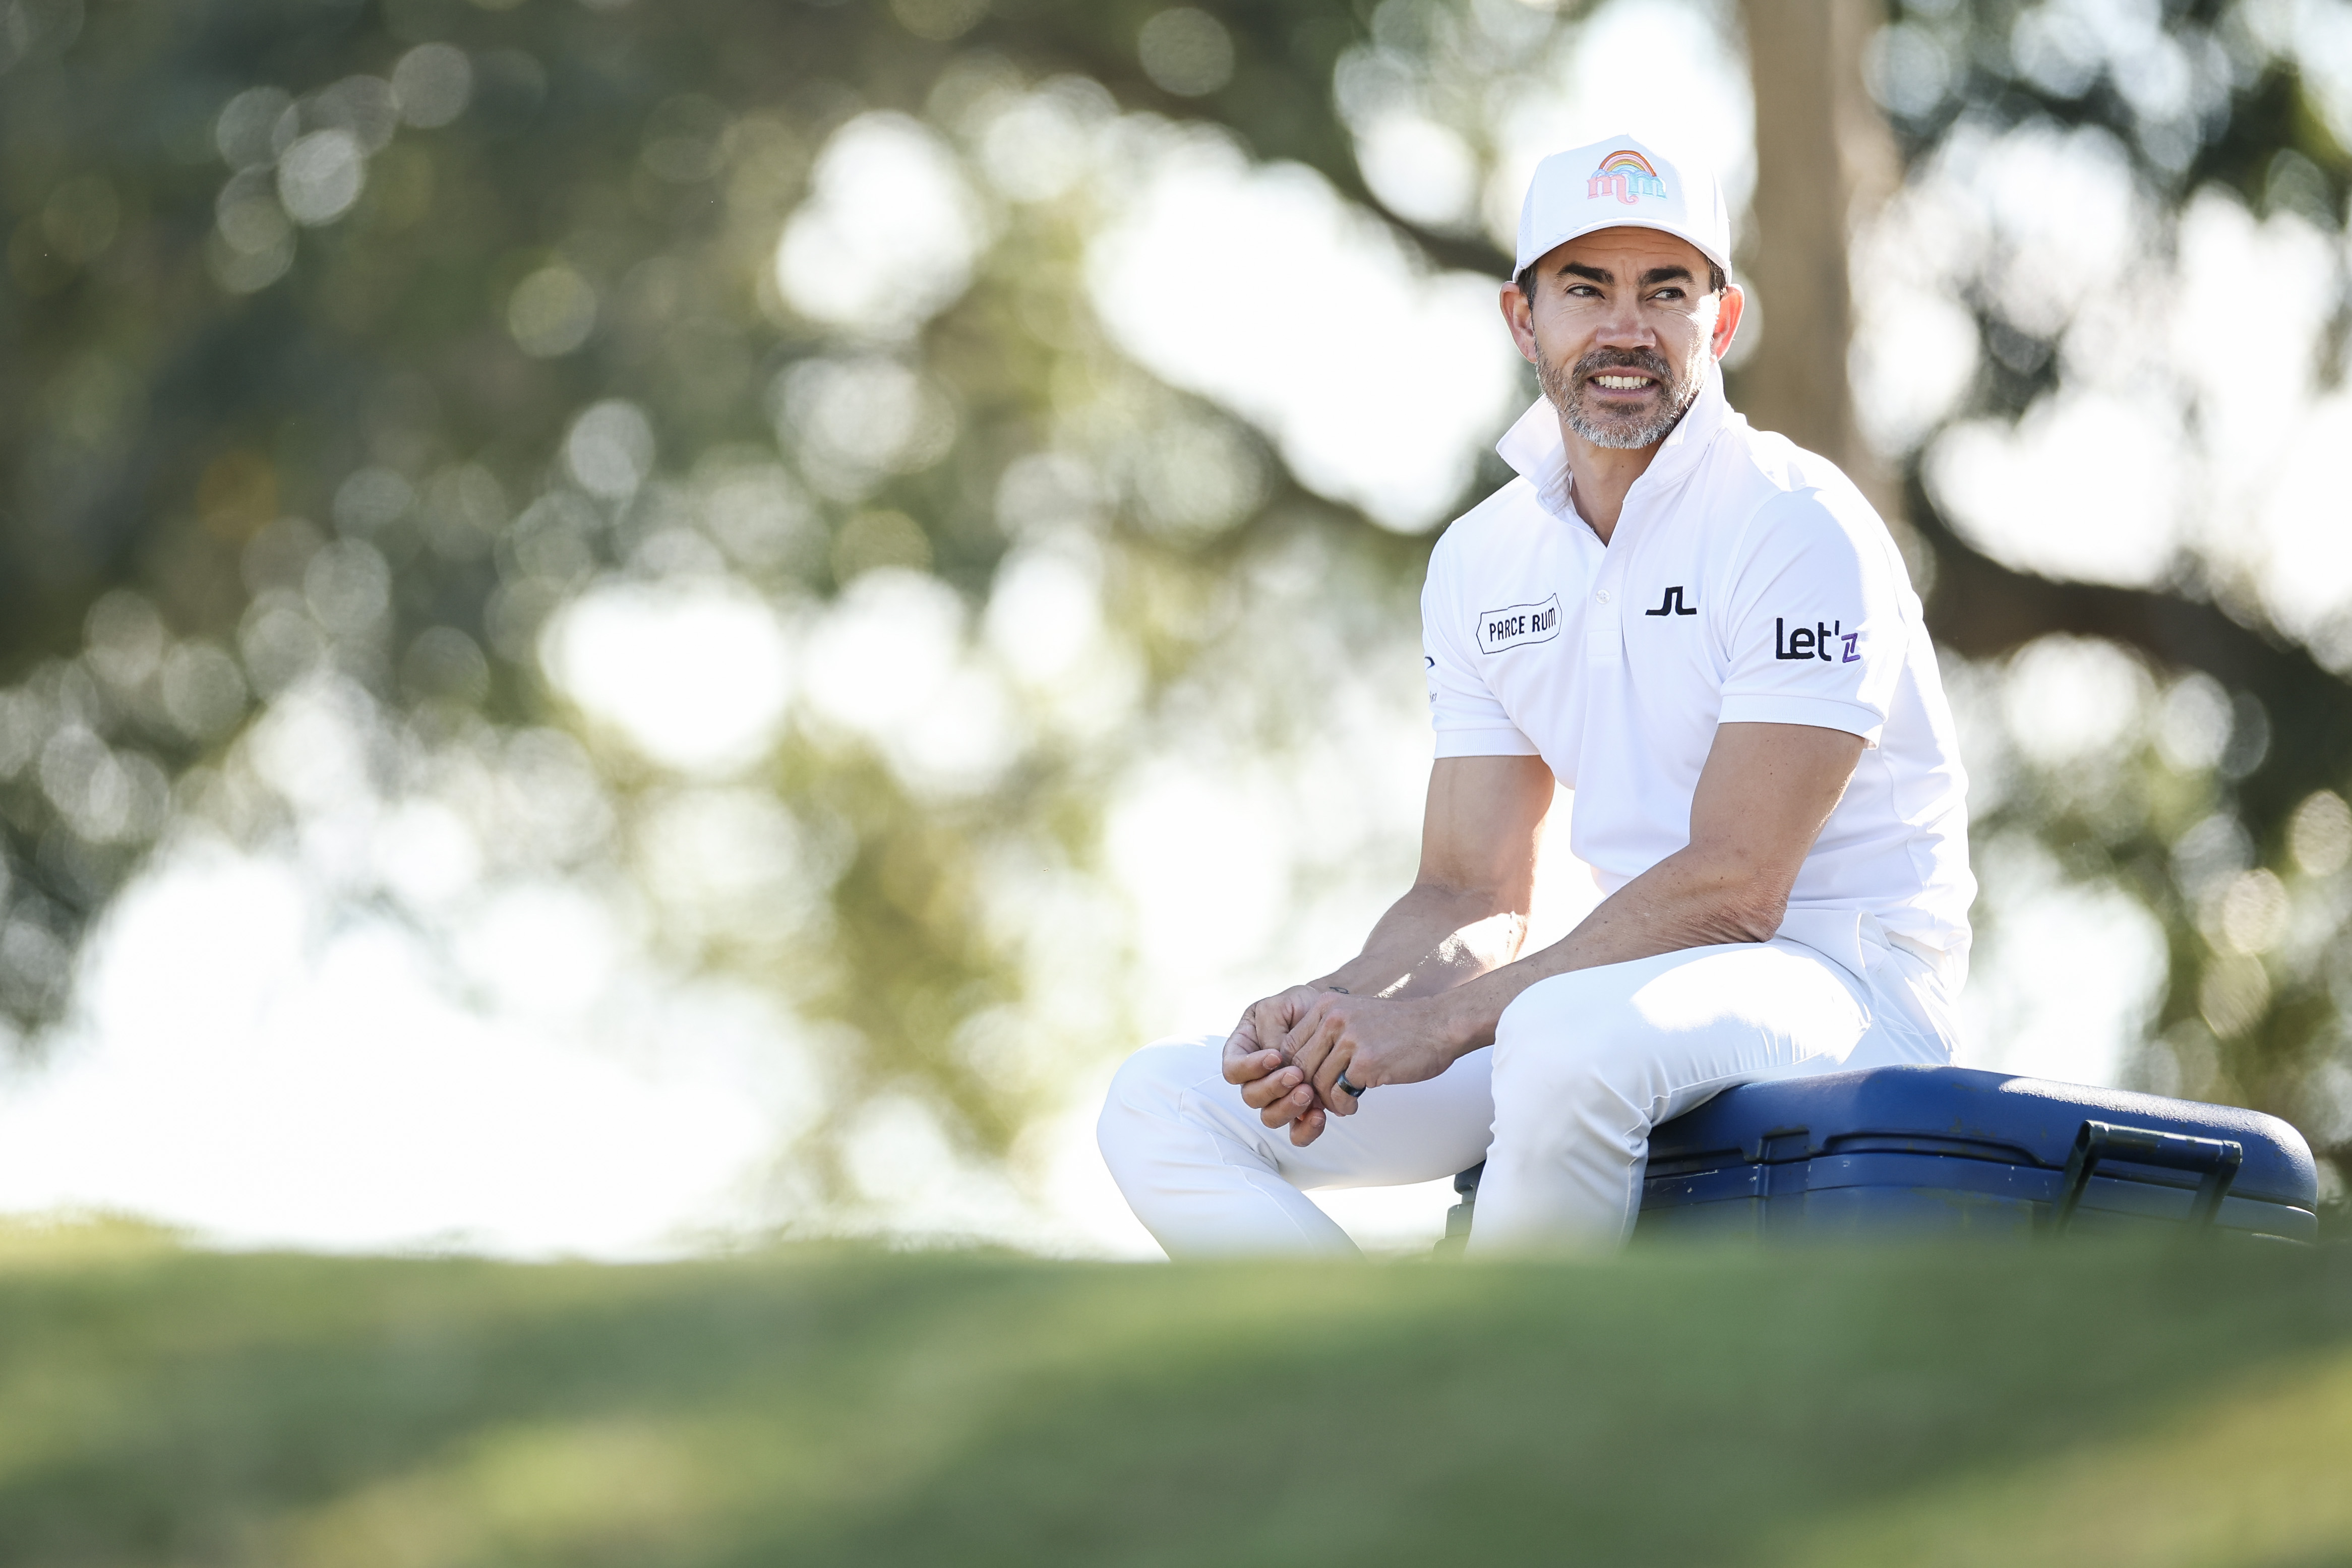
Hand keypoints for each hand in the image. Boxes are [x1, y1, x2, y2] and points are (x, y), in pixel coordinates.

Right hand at [1222, 985, 1331, 1145]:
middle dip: (1273, 1088)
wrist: (1334, 1017)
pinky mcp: (1301, 1110)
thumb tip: (1276, 1061)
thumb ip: (1273, 1030)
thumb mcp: (1283, 1006)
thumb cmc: (1301, 1007)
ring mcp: (1278, 1097)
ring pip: (1270, 1117)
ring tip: (1309, 1092)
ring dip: (1288, 1107)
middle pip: (1250, 1097)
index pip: (1232, 1069)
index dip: (1250, 1068)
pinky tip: (1319, 1115)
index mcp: (1243, 1050)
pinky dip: (1306, 1129)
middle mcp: (1256, 1078)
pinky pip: (1297, 1132)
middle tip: (1297, 1075)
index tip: (1276, 1056)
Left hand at [1281, 993, 1459, 1120]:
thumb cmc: (1398, 1028)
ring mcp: (1350, 1039)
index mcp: (1326, 1005)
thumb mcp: (1355, 1016)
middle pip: (1299, 1066)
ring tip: (1342, 1104)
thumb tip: (1299, 1069)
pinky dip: (1343, 1106)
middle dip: (1307, 1090)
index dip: (1293, 1072)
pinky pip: (1339, 1093)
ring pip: (1317, 1083)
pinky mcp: (1366, 1061)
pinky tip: (1354, 1104)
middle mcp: (1334, 1018)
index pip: (1289, 1045)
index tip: (1306, 1086)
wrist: (1439, 1026)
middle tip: (1322, 1101)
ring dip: (1327, 1101)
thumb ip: (1327, 1034)